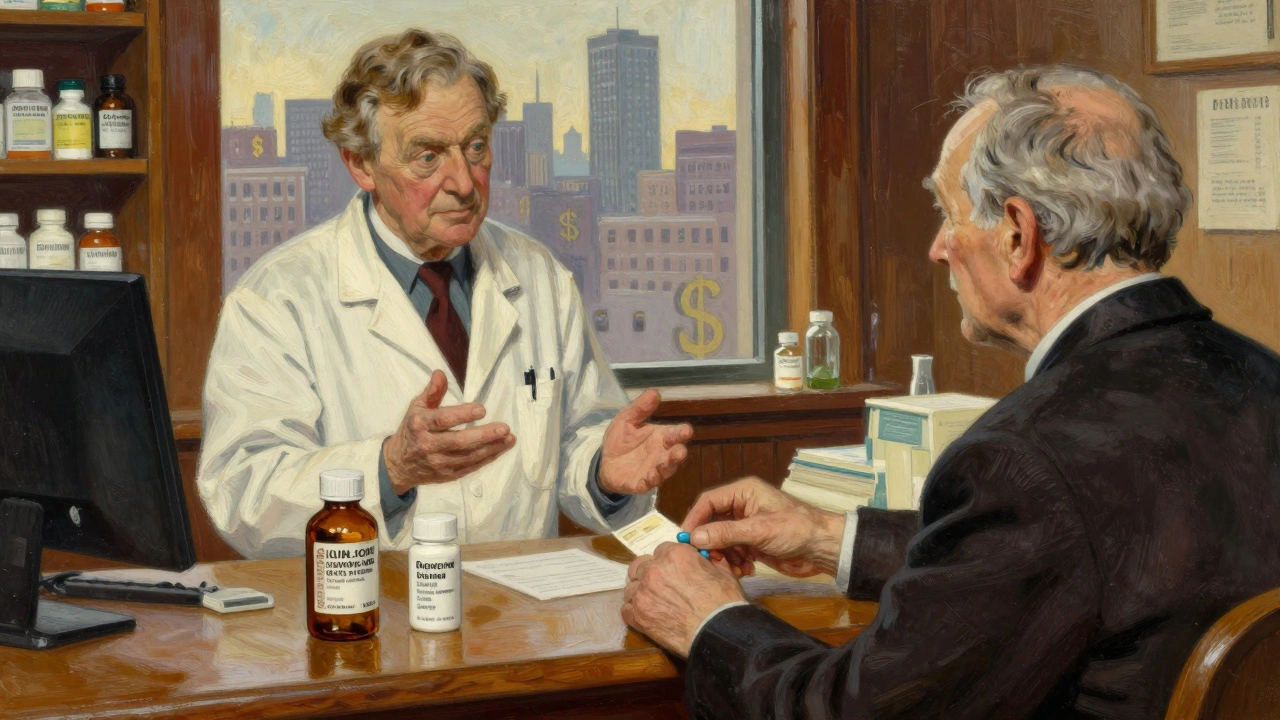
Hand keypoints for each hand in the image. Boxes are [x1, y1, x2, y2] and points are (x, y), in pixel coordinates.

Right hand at [384, 370, 516, 494]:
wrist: (399, 464)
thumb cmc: (412, 430)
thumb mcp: (416, 408)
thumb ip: (432, 392)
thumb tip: (440, 373)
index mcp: (419, 425)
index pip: (442, 420)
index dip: (462, 414)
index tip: (481, 409)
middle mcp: (428, 446)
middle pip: (458, 442)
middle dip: (483, 435)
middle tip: (504, 428)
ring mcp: (438, 463)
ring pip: (468, 457)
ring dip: (491, 448)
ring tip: (509, 438)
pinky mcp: (447, 475)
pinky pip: (471, 467)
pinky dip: (487, 458)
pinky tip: (501, 448)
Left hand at [598, 389, 692, 494]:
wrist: (605, 461)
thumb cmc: (621, 439)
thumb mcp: (627, 419)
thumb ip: (640, 408)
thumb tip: (654, 392)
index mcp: (661, 437)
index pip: (676, 434)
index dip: (682, 432)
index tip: (686, 431)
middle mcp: (661, 454)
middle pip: (675, 455)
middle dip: (678, 454)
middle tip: (680, 451)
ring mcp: (652, 470)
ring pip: (664, 471)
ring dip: (665, 469)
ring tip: (662, 466)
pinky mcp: (640, 483)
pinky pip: (646, 485)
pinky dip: (647, 483)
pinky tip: (646, 480)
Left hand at [621, 542, 746, 656]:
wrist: (718, 633)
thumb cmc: (724, 603)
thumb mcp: (722, 572)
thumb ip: (706, 560)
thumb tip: (704, 557)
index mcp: (674, 554)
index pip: (661, 550)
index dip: (667, 561)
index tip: (672, 571)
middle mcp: (653, 570)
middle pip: (640, 566)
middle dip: (649, 574)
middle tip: (661, 586)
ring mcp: (643, 593)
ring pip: (631, 587)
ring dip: (641, 593)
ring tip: (654, 603)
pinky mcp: (637, 616)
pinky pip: (626, 609)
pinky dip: (634, 611)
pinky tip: (647, 615)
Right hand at [682, 477, 846, 577]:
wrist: (823, 549)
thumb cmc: (796, 529)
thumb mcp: (758, 530)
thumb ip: (725, 533)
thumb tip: (694, 537)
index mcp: (744, 492)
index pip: (709, 501)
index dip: (695, 519)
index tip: (685, 539)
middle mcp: (743, 506)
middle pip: (713, 523)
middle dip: (711, 543)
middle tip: (709, 559)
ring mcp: (748, 526)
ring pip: (722, 540)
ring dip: (724, 556)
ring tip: (733, 568)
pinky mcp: (754, 543)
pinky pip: (734, 552)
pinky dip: (736, 563)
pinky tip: (745, 571)